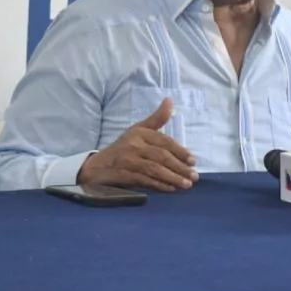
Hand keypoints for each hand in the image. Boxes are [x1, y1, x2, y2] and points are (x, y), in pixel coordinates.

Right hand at [77, 98, 198, 191]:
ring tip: (186, 185)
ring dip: (172, 177)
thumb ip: (156, 118)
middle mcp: (133, 145)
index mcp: (139, 133)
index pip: (164, 141)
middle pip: (161, 156)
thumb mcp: (138, 130)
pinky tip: (170, 189)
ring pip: (154, 169)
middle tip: (194, 176)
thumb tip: (170, 100)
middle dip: (180, 167)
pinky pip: (144, 180)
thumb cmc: (122, 148)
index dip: (180, 151)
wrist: (96, 167)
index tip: (193, 161)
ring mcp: (127, 160)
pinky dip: (159, 185)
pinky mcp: (123, 174)